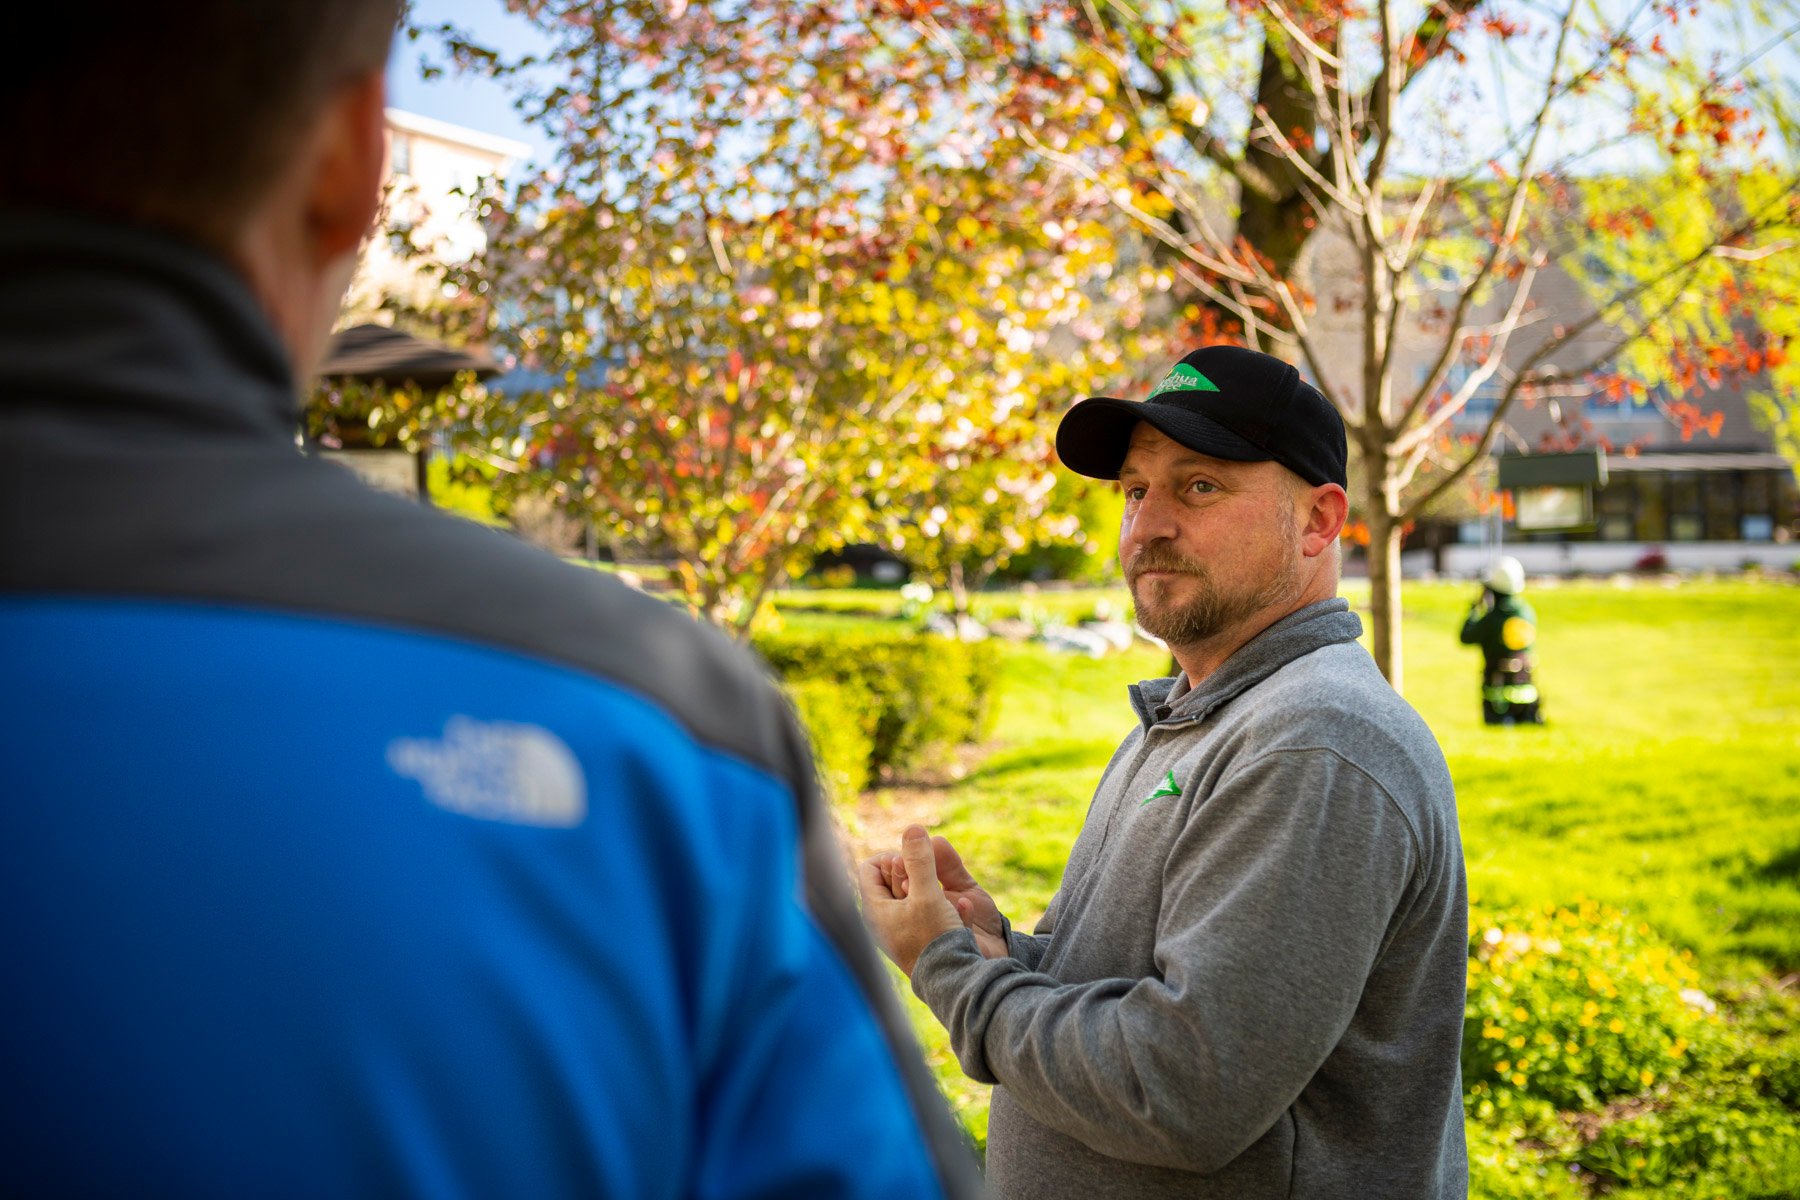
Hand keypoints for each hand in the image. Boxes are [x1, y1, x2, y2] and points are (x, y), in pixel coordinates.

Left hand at [865, 830, 1007, 961]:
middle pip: (892, 878)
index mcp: (874, 909)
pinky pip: (930, 911)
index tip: (915, 860)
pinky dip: (945, 906)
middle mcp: (883, 920)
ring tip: (947, 899)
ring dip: (934, 887)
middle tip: (929, 881)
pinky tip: (962, 909)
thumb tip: (912, 828)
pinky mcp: (922, 939)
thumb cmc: (934, 939)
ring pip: (915, 893)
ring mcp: (901, 930)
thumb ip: (919, 861)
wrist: (955, 981)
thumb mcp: (926, 894)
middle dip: (916, 872)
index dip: (892, 855)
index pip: (870, 867)